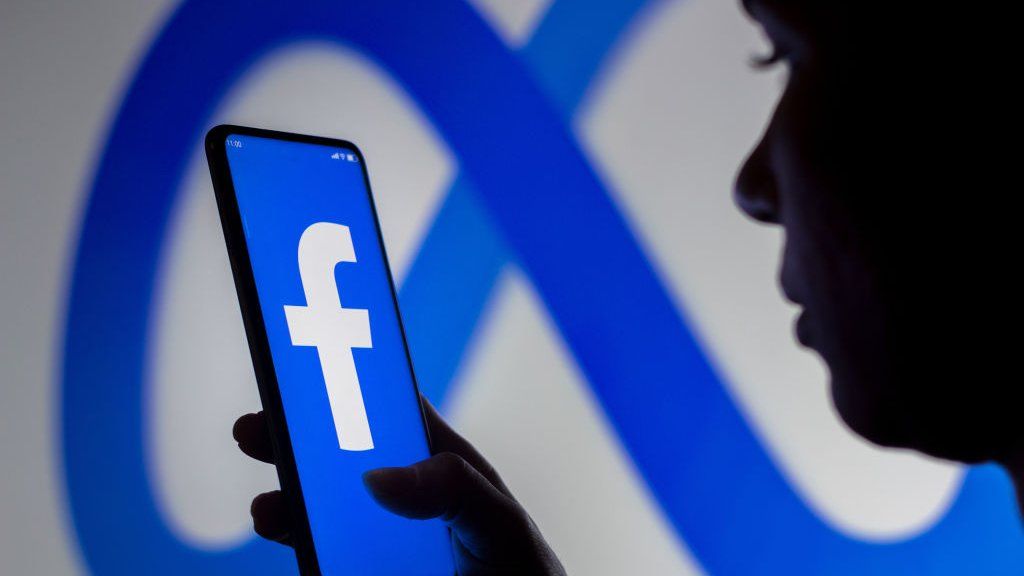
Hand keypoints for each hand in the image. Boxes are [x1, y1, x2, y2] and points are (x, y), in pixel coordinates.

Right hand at [233, 398, 565, 575]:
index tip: (302, 365)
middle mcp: (402, 495)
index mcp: (438, 463)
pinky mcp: (358, 568)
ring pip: (319, 508)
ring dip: (286, 501)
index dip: (344, 382)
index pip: (387, 411)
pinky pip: (321, 555)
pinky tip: (289, 543)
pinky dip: (298, 545)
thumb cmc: (521, 568)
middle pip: (337, 455)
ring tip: (267, 511)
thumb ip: (452, 490)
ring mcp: (377, 536)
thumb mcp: (499, 521)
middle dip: (294, 438)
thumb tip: (375, 477)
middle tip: (252, 431)